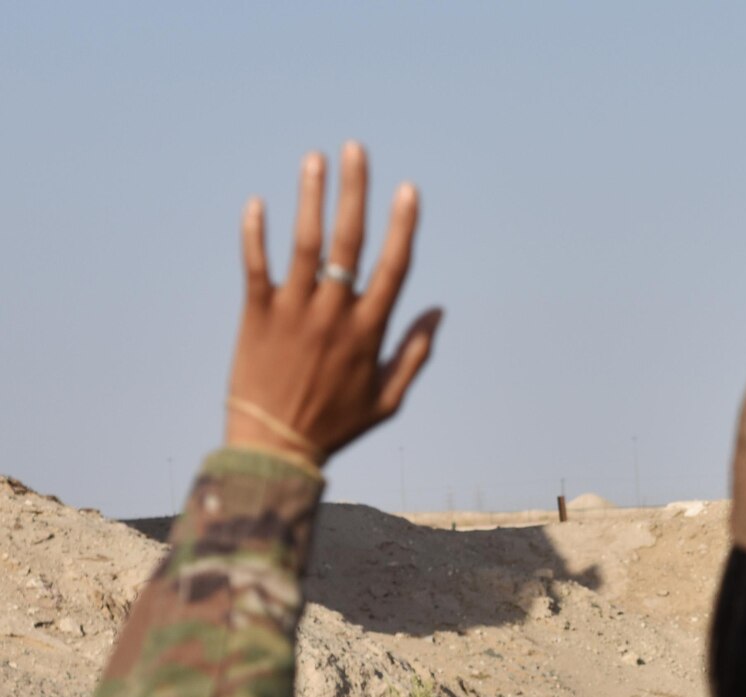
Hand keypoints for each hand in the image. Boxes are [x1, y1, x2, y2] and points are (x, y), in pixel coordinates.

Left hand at [225, 143, 441, 466]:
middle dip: (355, 192)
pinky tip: (257, 202)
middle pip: (349, 242)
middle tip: (356, 149)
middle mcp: (333, 315)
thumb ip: (414, 353)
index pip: (393, 268)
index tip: (408, 189)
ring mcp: (293, 312)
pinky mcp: (256, 315)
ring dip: (310, 198)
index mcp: (369, 332)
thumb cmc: (335, 424)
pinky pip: (255, 266)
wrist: (273, 447)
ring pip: (304, 244)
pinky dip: (255, 234)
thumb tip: (438, 312)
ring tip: (314, 158)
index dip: (403, 226)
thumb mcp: (388, 400)